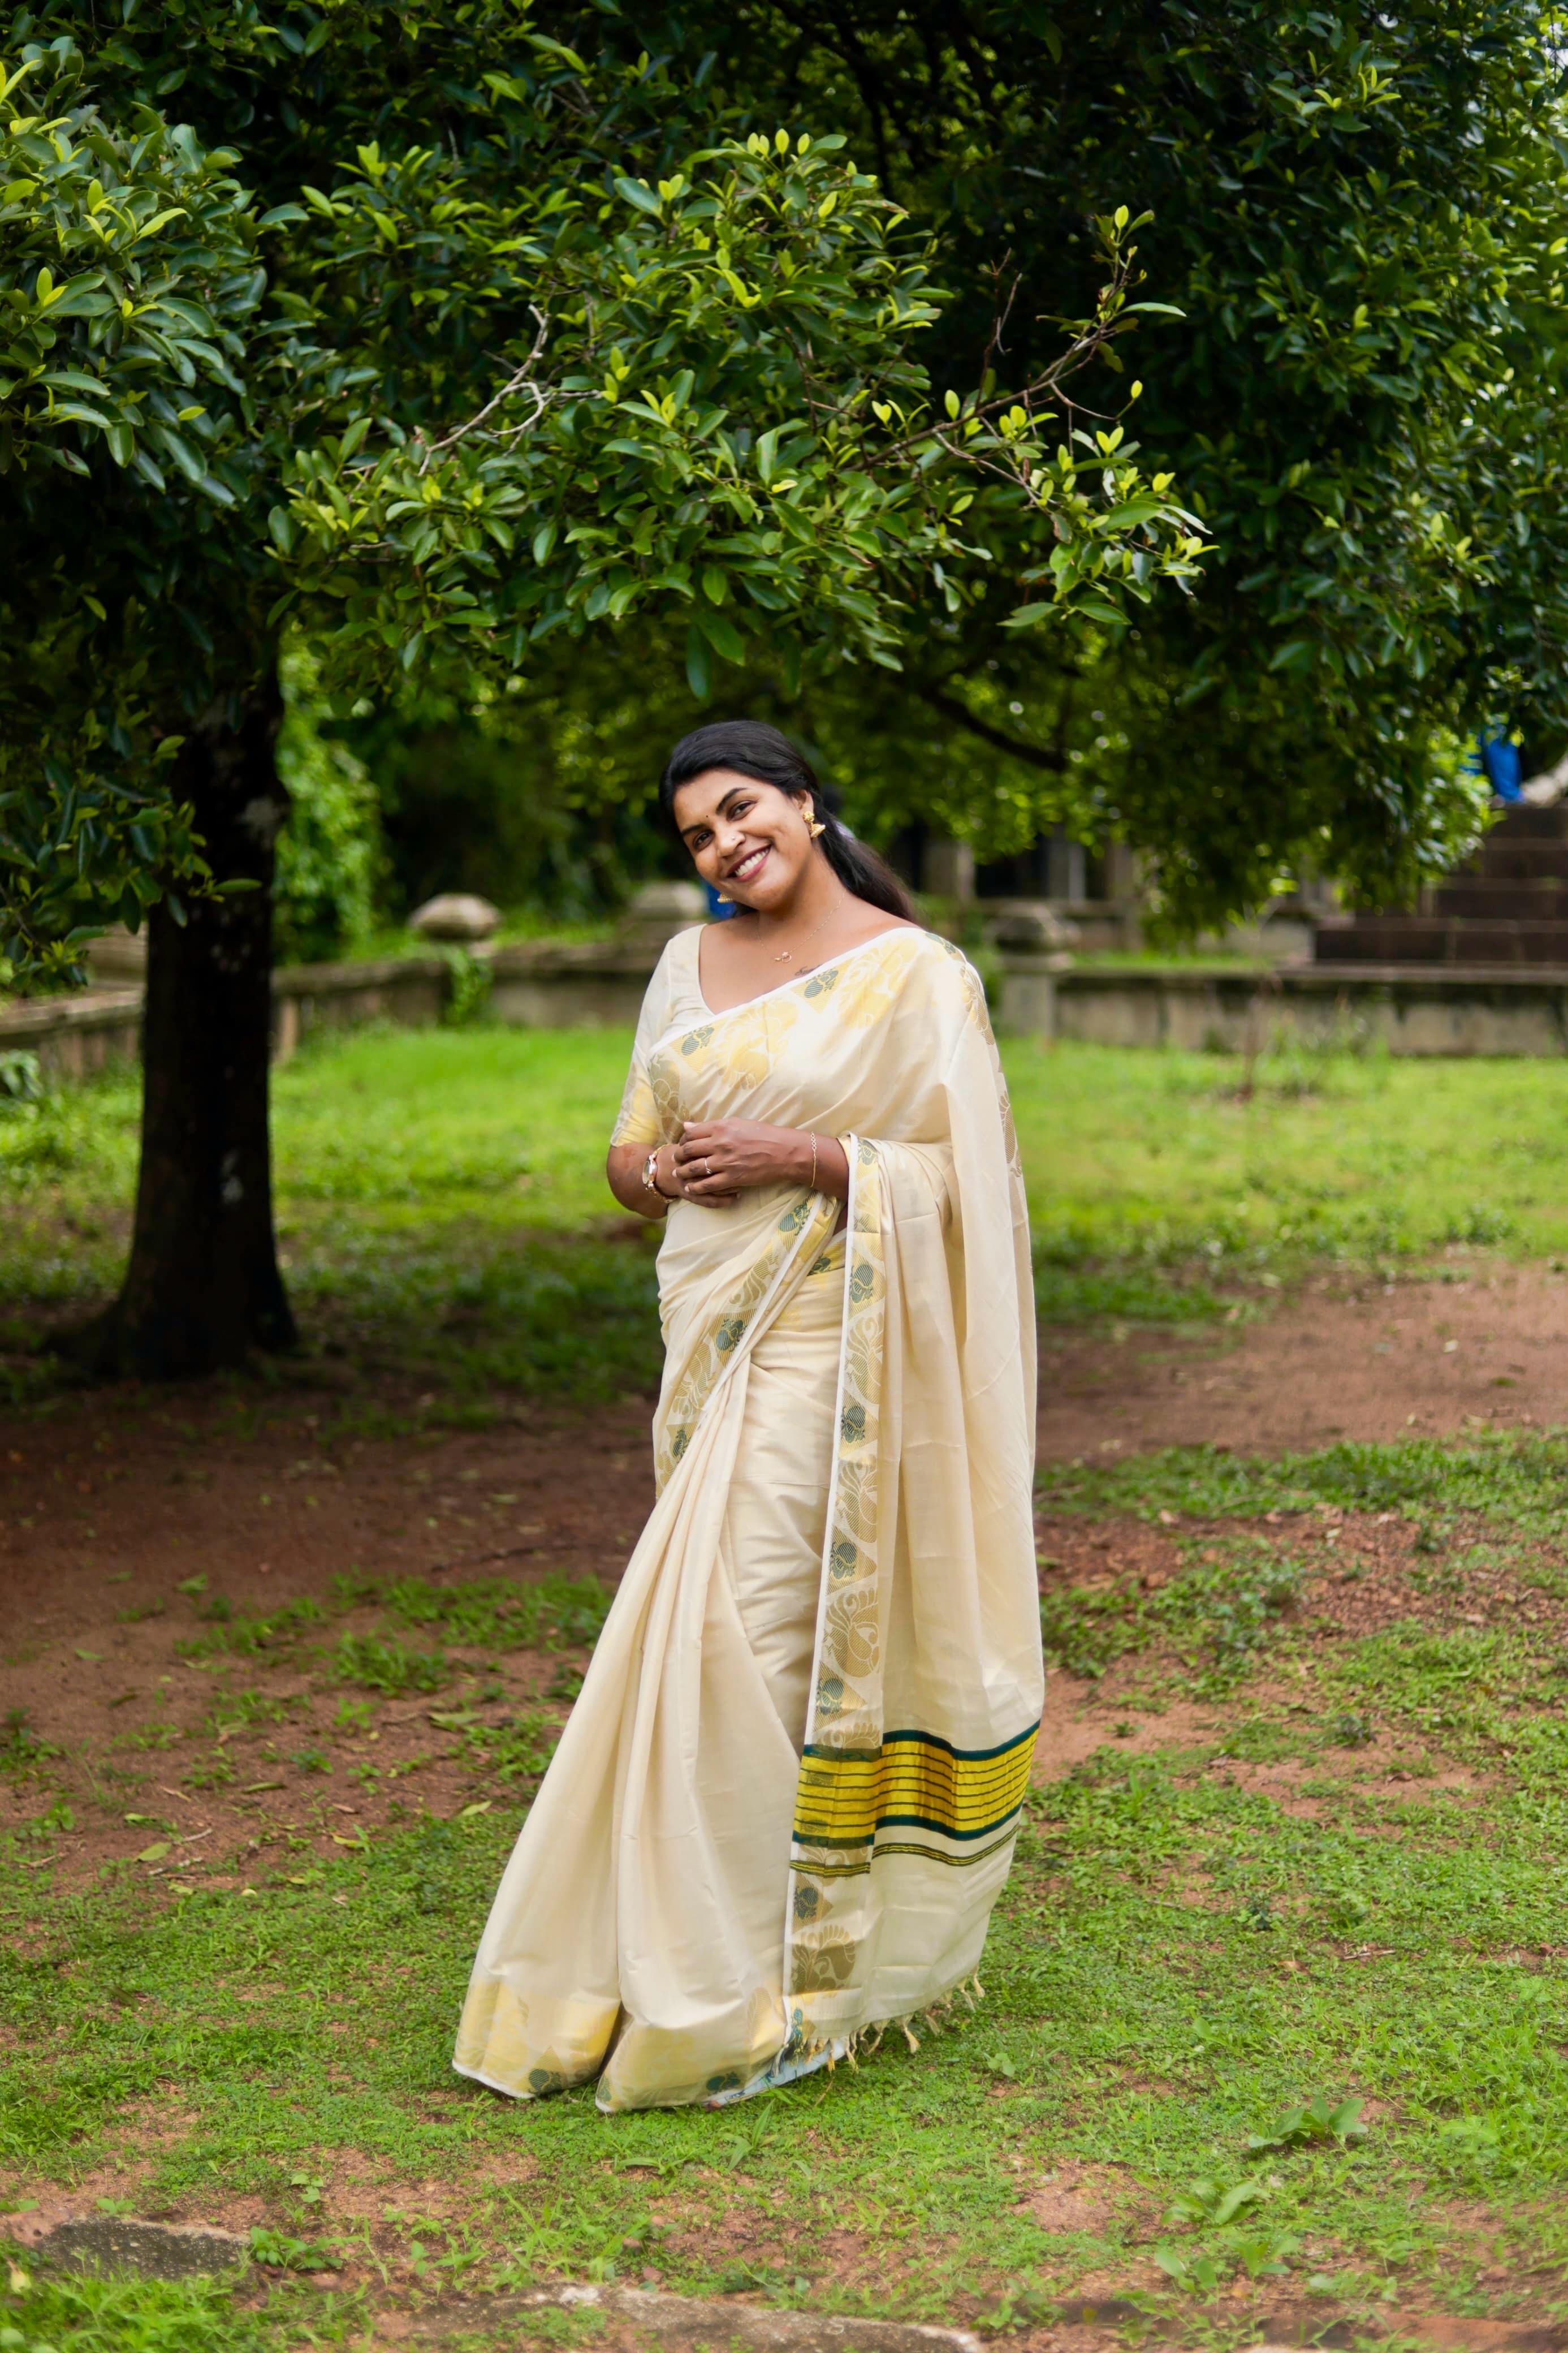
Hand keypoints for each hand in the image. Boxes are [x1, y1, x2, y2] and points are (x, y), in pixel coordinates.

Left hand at [672, 1119, 810, 1202]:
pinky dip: (696, 1187)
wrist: (785, 1152)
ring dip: (683, 1172)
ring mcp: (725, 1161)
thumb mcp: (738, 1123)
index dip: (683, 1140)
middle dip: (679, 1156)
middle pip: (689, 1150)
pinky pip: (707, 1184)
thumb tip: (687, 1126)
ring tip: (679, 1174)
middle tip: (676, 1160)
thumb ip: (712, 1126)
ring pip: (694, 1168)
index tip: (683, 1144)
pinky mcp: (732, 1177)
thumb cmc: (764, 1135)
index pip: (691, 1133)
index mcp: (721, 1127)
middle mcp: (720, 1143)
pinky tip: (691, 1188)